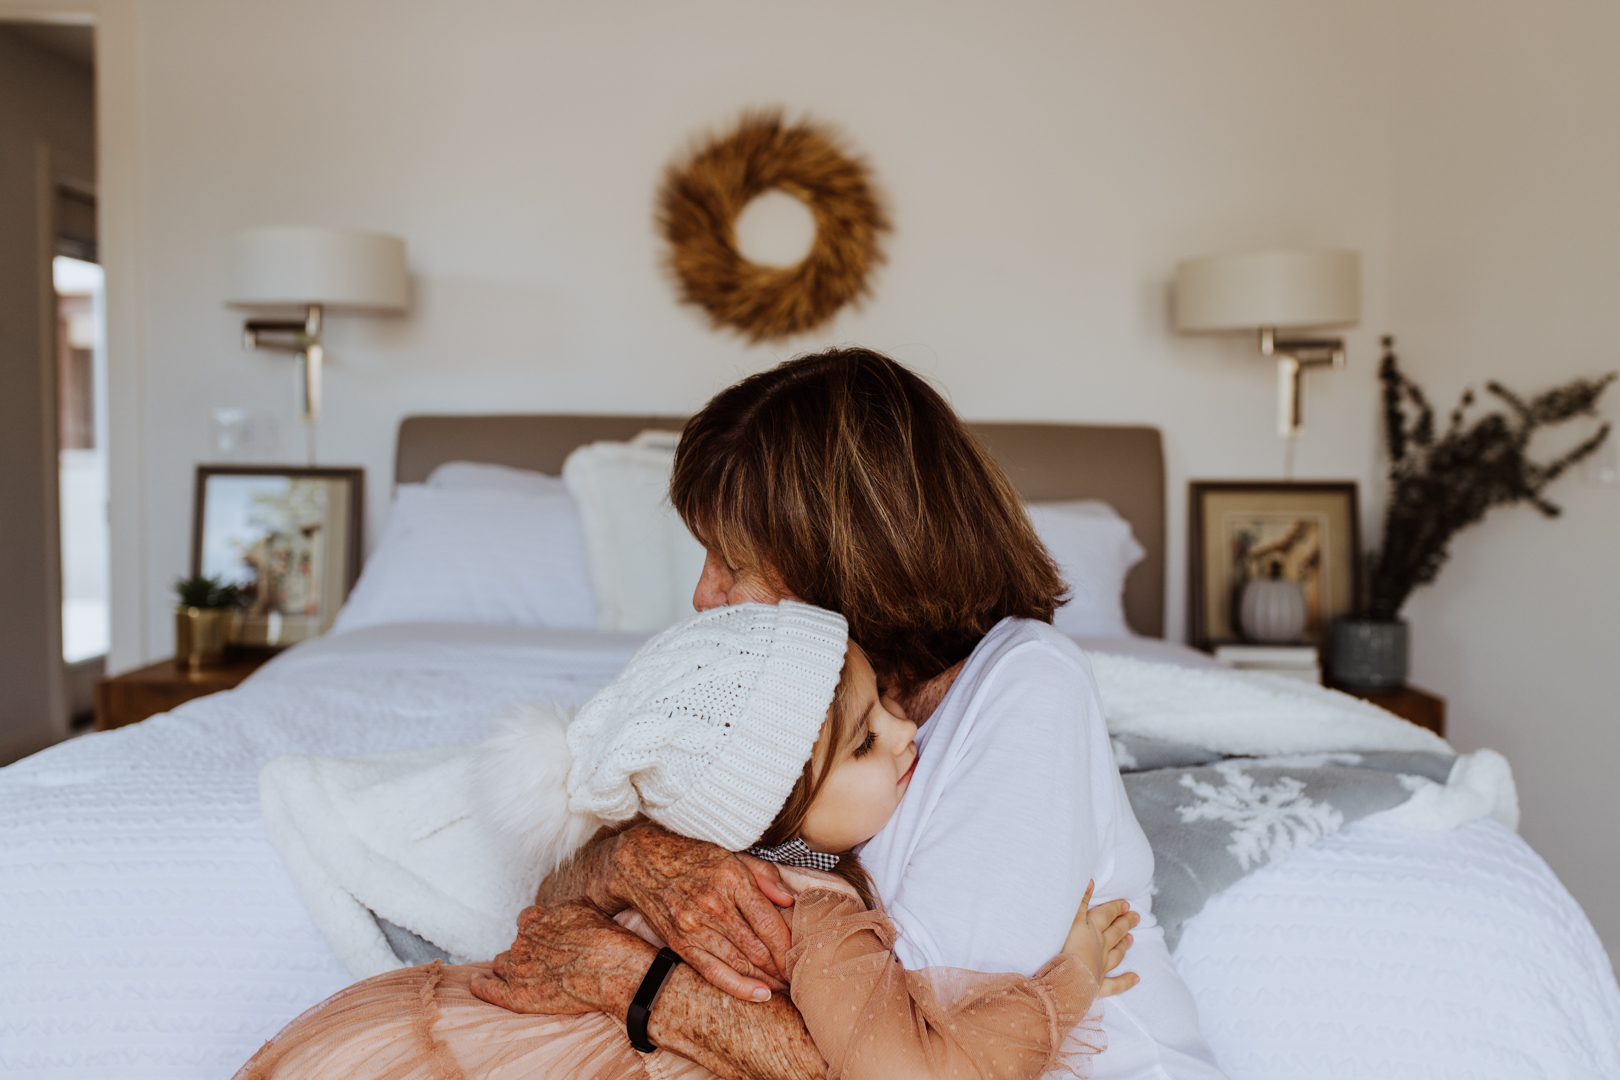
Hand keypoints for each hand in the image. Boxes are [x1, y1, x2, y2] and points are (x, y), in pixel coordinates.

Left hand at [471, 900, 655, 1016]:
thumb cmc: (607, 940)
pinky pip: (488, 989)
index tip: (545, 941)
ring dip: (510, 969)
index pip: (526, 922)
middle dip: (527, 952)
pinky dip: (480, 986)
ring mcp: (518, 968)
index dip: (536, 933)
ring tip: (524, 978)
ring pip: (502, 965)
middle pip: (516, 945)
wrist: (615, 969)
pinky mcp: (518, 996)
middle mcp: (523, 940)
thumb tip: (557, 911)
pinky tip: (476, 983)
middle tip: (546, 964)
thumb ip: (563, 908)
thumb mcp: (586, 907)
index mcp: (536, 918)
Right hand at [596, 823, 795, 1001]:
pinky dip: (739, 987)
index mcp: (731, 879)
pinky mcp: (680, 943)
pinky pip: (714, 973)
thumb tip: (790, 900)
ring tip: (784, 986)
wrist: (642, 863)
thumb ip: (765, 875)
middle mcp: (713, 905)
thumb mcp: (733, 855)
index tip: (801, 955)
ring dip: (766, 980)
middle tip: (798, 976)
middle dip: (781, 967)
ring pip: (739, 964)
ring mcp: (694, 927)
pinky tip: (760, 994)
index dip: (788, 945)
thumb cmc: (694, 858)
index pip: (768, 922)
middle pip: (756, 948)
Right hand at [1063, 881, 1139, 997]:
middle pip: (1115, 933)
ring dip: (1124, 946)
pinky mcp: (1098, 986)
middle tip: (1136, 917)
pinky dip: (1126, 981)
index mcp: (1092, 930)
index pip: (1106, 915)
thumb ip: (1080, 902)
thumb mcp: (1070, 920)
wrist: (1066, 981)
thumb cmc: (1064, 949)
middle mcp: (1100, 947)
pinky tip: (1136, 978)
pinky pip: (1115, 984)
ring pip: (1116, 954)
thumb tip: (1090, 881)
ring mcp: (1101, 967)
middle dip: (1124, 923)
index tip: (1125, 904)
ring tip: (1131, 940)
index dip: (1115, 908)